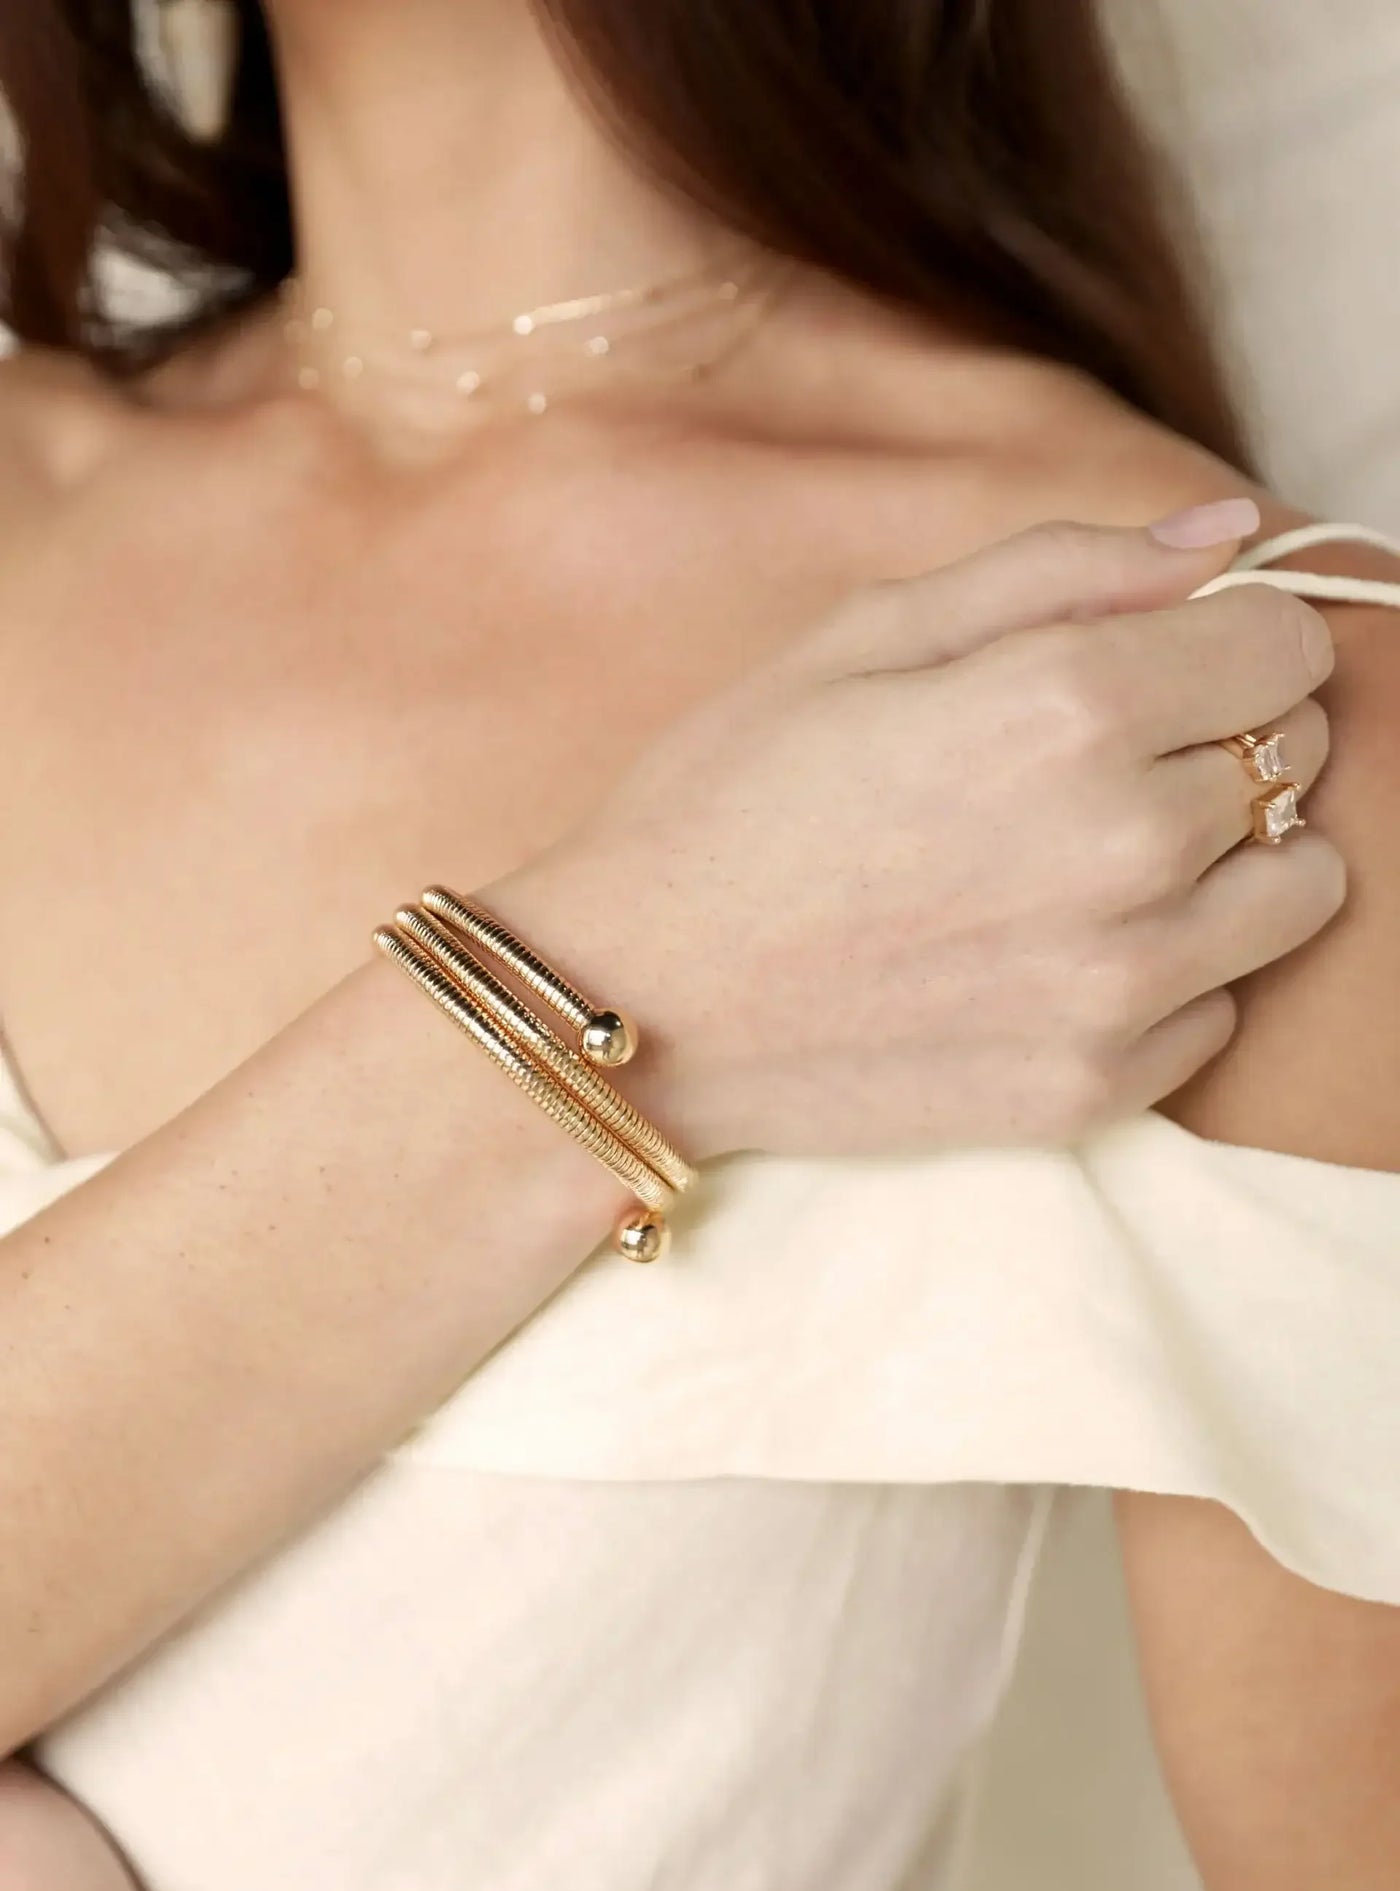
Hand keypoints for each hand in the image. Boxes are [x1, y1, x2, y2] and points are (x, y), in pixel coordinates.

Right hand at [493, 512, 1341, 1157]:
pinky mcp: (1098, 1089)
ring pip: (1297, 892)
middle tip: (1100, 760)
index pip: (1286, 645)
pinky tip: (1054, 952)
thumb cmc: (728, 799)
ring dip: (1230, 858)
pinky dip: (1171, 973)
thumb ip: (1064, 568)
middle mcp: (1125, 848)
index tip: (1174, 655)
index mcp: (1071, 705)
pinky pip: (1220, 1007)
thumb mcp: (866, 633)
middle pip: (1296, 760)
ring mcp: (1119, 985)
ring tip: (1099, 856)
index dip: (1238, 633)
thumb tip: (1229, 532)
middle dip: (1227, 736)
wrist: (633, 1001)